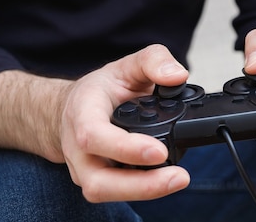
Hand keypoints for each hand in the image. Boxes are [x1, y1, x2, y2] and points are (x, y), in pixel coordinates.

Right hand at [60, 45, 190, 201]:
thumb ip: (154, 61)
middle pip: (98, 179)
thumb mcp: (127, 65)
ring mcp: (85, 169)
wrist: (75, 108)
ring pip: (106, 192)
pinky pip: (117, 193)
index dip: (125, 148)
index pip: (94, 135)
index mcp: (82, 113)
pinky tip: (167, 180)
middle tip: (179, 176)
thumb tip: (177, 75)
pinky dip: (143, 190)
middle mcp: (78, 148)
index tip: (159, 151)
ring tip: (178, 180)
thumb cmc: (102, 89)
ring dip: (144, 192)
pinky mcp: (99, 181)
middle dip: (140, 185)